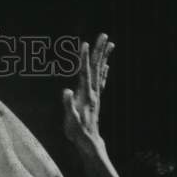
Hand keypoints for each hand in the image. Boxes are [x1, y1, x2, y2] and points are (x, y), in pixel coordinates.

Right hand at [62, 33, 113, 153]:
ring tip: (110, 43)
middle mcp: (93, 92)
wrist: (89, 142)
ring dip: (104, 56)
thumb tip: (66, 91)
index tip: (85, 44)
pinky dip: (103, 70)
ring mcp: (96, 94)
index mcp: (85, 94)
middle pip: (96, 67)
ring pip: (100, 71)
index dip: (84, 58)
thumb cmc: (77, 132)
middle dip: (99, 50)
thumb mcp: (70, 120)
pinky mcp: (95, 99)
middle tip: (104, 35)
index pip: (84, 72)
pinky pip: (101, 80)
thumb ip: (67, 105)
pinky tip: (106, 65)